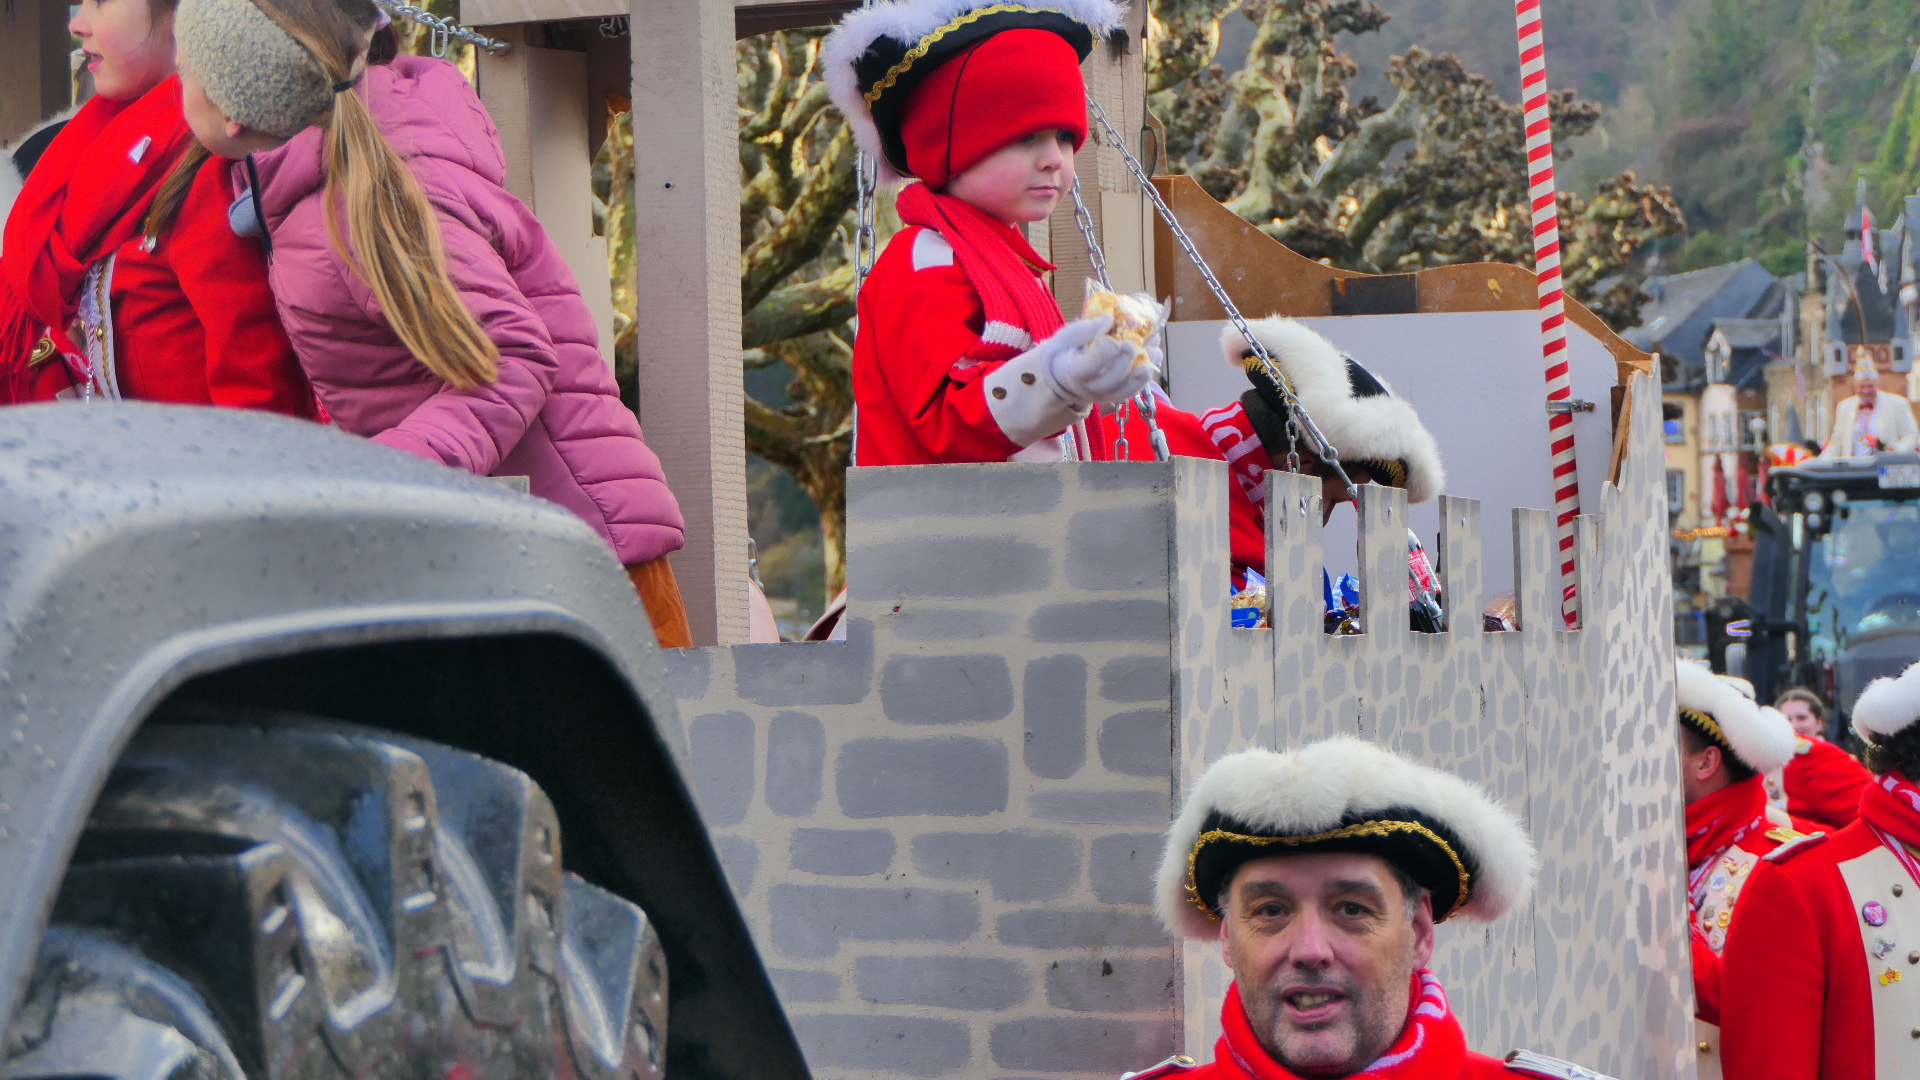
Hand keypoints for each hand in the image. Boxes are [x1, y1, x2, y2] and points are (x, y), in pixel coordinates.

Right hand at [1040, 316, 1155, 408]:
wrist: (1062, 375)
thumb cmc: (1065, 351)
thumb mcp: (1067, 336)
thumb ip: (1086, 329)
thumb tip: (1109, 318)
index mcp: (1072, 370)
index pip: (1086, 368)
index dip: (1101, 355)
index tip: (1111, 339)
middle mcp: (1087, 387)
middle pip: (1107, 383)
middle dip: (1124, 363)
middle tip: (1132, 344)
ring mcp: (1102, 394)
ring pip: (1123, 392)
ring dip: (1141, 373)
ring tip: (1154, 352)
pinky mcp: (1114, 395)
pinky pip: (1131, 391)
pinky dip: (1144, 376)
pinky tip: (1153, 358)